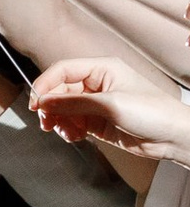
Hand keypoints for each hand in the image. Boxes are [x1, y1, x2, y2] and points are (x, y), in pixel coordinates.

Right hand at [30, 55, 189, 164]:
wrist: (171, 136)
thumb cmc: (152, 112)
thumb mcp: (110, 105)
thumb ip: (74, 103)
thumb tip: (45, 102)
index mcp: (102, 69)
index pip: (62, 70)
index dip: (45, 85)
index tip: (35, 104)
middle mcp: (96, 84)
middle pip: (58, 91)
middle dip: (50, 108)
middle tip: (48, 123)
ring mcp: (95, 103)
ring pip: (62, 110)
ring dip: (59, 122)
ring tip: (68, 133)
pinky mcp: (96, 121)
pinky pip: (70, 123)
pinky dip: (67, 131)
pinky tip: (77, 137)